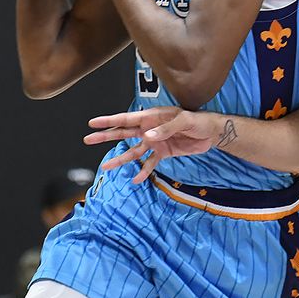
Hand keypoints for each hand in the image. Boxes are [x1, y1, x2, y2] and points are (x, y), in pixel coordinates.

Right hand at [85, 108, 225, 182]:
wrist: (210, 133)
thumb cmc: (197, 121)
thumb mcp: (183, 121)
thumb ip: (166, 129)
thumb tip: (148, 137)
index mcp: (151, 117)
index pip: (126, 118)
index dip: (109, 121)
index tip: (92, 123)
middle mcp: (149, 129)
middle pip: (123, 133)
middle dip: (106, 136)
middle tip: (88, 139)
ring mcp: (155, 142)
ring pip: (133, 151)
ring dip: (120, 159)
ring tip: (106, 167)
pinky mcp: (163, 152)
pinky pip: (150, 163)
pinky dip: (143, 171)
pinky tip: (135, 180)